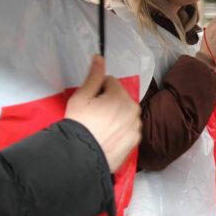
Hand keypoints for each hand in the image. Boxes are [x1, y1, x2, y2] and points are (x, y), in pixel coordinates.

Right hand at [66, 55, 141, 171]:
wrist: (81, 157)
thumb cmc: (79, 124)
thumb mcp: (81, 97)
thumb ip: (93, 76)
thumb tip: (99, 57)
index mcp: (121, 96)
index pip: (111, 82)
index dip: (98, 90)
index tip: (90, 101)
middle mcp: (133, 109)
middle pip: (120, 97)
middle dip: (109, 101)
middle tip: (94, 115)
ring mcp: (136, 126)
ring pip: (126, 113)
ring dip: (117, 115)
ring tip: (100, 127)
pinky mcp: (135, 141)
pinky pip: (129, 128)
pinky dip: (121, 130)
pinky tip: (108, 136)